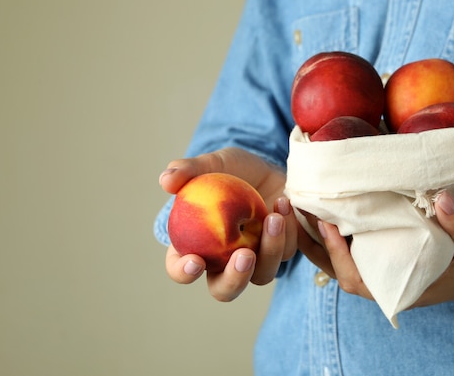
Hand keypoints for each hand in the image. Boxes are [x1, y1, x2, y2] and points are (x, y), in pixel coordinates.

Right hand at [159, 147, 298, 300]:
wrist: (268, 167)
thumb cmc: (234, 169)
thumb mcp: (213, 163)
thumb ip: (189, 170)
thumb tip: (165, 180)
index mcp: (196, 244)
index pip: (180, 268)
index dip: (183, 272)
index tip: (195, 260)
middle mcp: (224, 260)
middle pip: (224, 289)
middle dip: (234, 280)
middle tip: (245, 255)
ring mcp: (255, 259)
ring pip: (261, 275)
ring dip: (270, 251)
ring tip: (273, 218)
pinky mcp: (281, 251)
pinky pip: (286, 252)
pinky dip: (288, 231)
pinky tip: (283, 203)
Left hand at [303, 191, 453, 306]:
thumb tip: (443, 198)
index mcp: (399, 290)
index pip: (356, 279)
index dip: (338, 254)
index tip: (327, 224)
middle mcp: (382, 283)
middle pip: (334, 268)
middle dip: (311, 243)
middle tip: (293, 209)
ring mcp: (379, 269)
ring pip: (336, 256)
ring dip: (315, 234)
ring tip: (297, 202)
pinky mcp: (380, 254)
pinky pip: (349, 244)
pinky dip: (332, 228)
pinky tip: (322, 204)